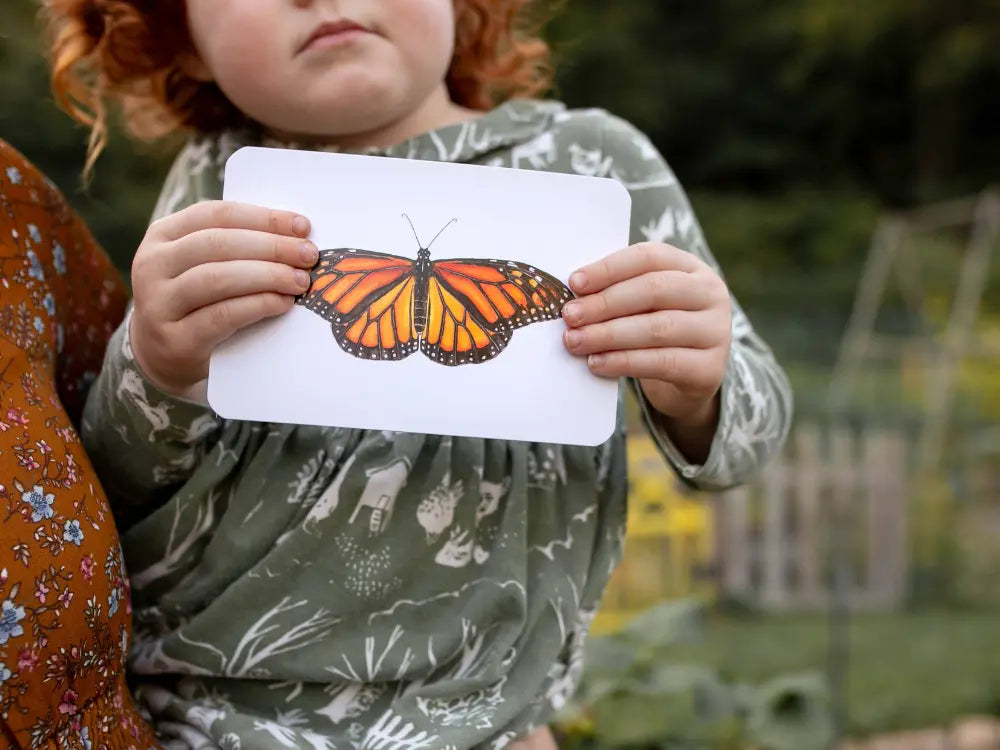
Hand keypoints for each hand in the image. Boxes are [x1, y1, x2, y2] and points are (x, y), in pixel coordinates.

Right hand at [129, 200, 316, 395]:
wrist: (164, 353)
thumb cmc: (198, 299)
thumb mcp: (204, 263)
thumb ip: (238, 245)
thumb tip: (296, 235)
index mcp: (163, 234)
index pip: (216, 215)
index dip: (263, 218)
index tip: (303, 226)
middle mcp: (152, 264)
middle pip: (217, 244)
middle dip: (271, 247)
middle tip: (308, 255)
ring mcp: (158, 303)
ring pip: (217, 278)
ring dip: (267, 276)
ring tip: (300, 280)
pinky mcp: (175, 339)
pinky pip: (221, 316)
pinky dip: (257, 305)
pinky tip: (282, 302)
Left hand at [562, 241, 730, 430]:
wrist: (690, 377)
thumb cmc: (657, 330)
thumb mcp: (644, 304)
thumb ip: (617, 293)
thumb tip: (573, 295)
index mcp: (691, 267)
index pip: (649, 257)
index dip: (609, 268)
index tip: (574, 283)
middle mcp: (710, 294)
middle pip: (653, 290)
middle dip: (605, 303)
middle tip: (570, 316)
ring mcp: (716, 331)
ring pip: (657, 328)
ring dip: (608, 335)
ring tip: (575, 341)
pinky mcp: (710, 368)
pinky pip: (662, 363)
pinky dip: (624, 362)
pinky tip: (597, 363)